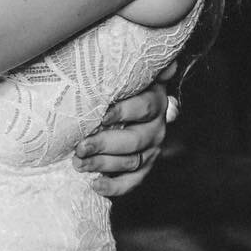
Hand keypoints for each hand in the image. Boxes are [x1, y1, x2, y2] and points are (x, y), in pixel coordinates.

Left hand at [76, 76, 170, 196]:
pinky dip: (114, 187)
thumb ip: (144, 67)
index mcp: (154, 102)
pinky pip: (132, 182)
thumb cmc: (122, 87)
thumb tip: (171, 63)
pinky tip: (95, 185)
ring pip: (132, 162)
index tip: (101, 115)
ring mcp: (151, 149)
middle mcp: (156, 127)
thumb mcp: (131, 75)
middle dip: (105, 144)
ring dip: (103, 165)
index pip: (144, 107)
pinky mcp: (144, 167)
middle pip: (135, 140)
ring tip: (79, 164)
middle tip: (80, 147)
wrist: (130, 108)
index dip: (123, 111)